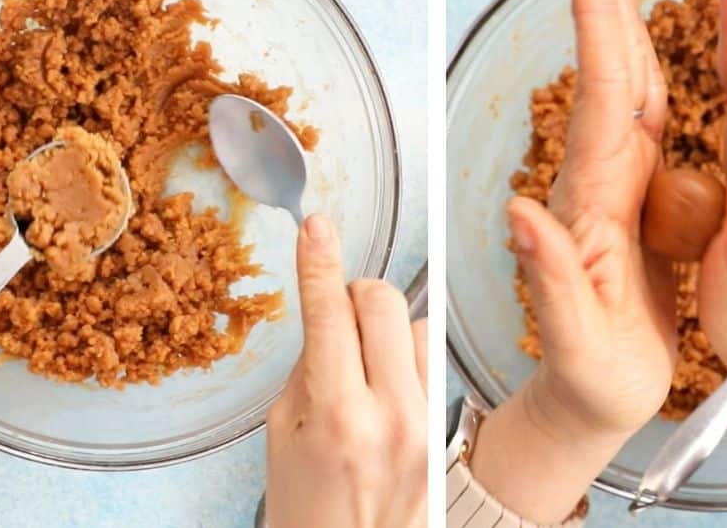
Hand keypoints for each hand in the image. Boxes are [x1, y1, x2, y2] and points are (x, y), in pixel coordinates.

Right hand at [265, 215, 425, 527]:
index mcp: (335, 414)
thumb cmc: (308, 509)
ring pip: (414, 323)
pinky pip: (430, 357)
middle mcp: (389, 413)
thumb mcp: (282, 435)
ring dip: (384, 328)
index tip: (316, 227)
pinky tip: (387, 389)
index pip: (328, 313)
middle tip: (338, 316)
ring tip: (363, 369)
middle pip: (381, 300)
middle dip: (354, 294)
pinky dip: (405, 356)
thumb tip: (331, 314)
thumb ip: (308, 368)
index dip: (318, 263)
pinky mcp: (445, 427)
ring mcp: (425, 421)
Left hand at [467, 0, 674, 522]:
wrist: (586, 401)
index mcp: (592, 204)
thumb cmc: (587, 378)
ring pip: (623, 89)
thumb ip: (551, 279)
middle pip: (606, 74)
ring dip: (616, 23)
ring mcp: (611, 190)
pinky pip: (642, 124)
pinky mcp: (628, 205)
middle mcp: (595, 184)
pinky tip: (650, 49)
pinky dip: (644, 72)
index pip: (600, 96)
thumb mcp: (575, 342)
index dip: (596, 23)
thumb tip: (520, 210)